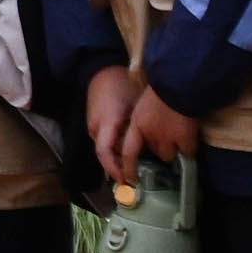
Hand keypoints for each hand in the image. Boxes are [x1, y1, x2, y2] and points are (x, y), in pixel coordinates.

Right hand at [84, 66, 142, 183]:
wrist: (100, 70)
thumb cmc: (122, 85)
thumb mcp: (136, 106)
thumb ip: (142, 128)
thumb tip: (158, 148)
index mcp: (106, 123)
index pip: (105, 153)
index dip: (116, 169)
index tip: (128, 180)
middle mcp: (96, 128)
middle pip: (104, 156)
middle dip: (118, 170)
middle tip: (134, 182)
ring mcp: (93, 126)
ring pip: (104, 150)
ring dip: (116, 161)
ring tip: (132, 171)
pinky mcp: (94, 123)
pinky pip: (104, 142)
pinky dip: (114, 152)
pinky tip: (127, 154)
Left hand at [126, 87, 199, 168]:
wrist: (180, 82)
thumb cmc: (165, 88)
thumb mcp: (146, 103)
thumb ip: (146, 119)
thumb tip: (151, 129)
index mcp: (137, 122)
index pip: (129, 151)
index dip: (129, 167)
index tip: (130, 179)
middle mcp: (149, 133)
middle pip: (154, 152)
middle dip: (161, 148)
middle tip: (170, 137)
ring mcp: (167, 138)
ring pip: (169, 155)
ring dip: (175, 149)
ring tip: (182, 135)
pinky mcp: (184, 139)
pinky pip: (188, 153)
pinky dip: (190, 148)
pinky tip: (192, 137)